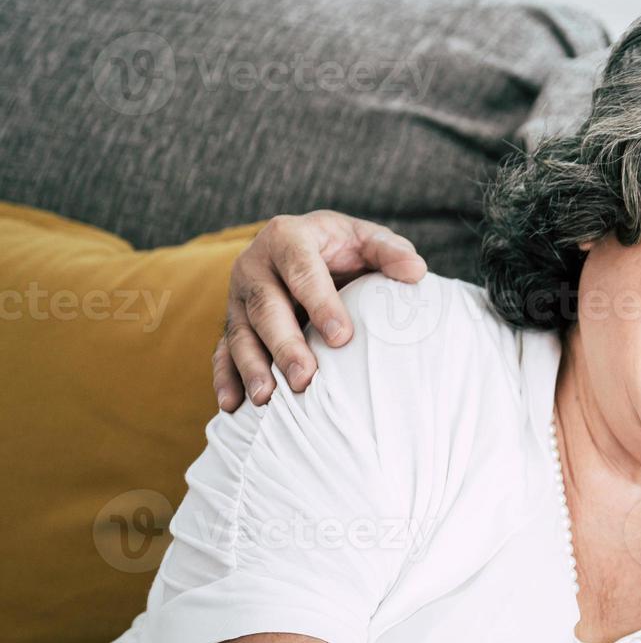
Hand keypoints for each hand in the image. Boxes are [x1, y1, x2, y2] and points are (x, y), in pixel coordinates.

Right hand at [214, 211, 427, 410]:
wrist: (306, 247)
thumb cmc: (343, 247)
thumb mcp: (367, 239)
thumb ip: (390, 252)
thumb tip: (415, 271)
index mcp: (287, 236)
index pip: (302, 270)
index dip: (321, 303)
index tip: (342, 337)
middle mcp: (255, 265)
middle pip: (266, 307)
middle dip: (285, 345)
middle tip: (304, 378)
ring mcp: (238, 296)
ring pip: (240, 333)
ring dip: (252, 368)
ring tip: (268, 399)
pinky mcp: (232, 322)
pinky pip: (223, 351)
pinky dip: (225, 378)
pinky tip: (232, 406)